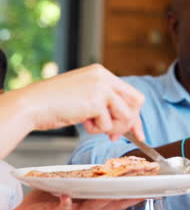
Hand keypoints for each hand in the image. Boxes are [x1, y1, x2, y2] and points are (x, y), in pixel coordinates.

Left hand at [1, 190, 142, 209]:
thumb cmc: (49, 200)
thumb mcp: (74, 186)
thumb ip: (87, 179)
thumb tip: (103, 168)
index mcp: (94, 201)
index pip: (118, 196)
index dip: (134, 190)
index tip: (149, 182)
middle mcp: (89, 209)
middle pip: (113, 203)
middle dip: (129, 195)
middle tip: (144, 188)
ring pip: (95, 206)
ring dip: (106, 199)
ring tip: (117, 191)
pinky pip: (65, 209)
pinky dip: (66, 203)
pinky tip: (67, 197)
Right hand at [24, 64, 144, 140]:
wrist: (32, 105)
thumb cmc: (54, 104)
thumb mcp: (85, 98)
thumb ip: (105, 105)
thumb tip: (124, 125)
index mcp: (102, 73)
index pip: (131, 94)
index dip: (134, 114)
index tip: (135, 132)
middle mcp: (105, 77)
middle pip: (137, 102)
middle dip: (130, 122)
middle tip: (115, 136)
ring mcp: (102, 88)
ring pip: (126, 115)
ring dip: (111, 127)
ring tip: (92, 126)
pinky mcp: (97, 101)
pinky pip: (108, 124)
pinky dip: (96, 129)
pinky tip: (82, 122)